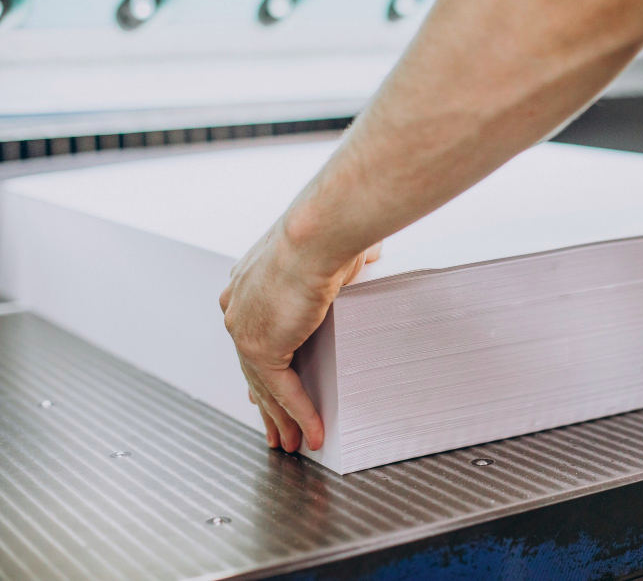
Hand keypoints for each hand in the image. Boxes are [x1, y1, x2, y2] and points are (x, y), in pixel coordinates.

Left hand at [219, 216, 379, 452]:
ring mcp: (244, 329)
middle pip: (252, 366)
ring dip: (282, 419)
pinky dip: (300, 413)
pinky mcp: (260, 348)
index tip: (262, 392)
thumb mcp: (335, 250)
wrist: (317, 234)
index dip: (258, 366)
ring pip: (264, 386)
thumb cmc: (328, 231)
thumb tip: (371, 252)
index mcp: (248, 283)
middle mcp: (238, 307)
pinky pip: (283, 390)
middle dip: (266, 403)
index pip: (252, 334)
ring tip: (293, 444)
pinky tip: (312, 434)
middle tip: (275, 431)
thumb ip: (348, 261)